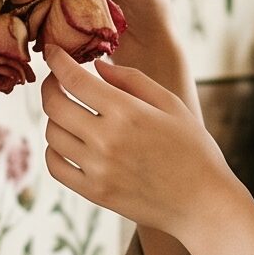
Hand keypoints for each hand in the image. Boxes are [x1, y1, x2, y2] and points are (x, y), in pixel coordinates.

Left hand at [39, 44, 238, 238]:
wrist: (203, 203)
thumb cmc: (193, 149)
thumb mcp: (172, 104)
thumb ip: (133, 80)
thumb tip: (97, 66)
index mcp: (127, 112)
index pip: (75, 79)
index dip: (57, 60)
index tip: (52, 51)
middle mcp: (106, 140)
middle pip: (54, 105)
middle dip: (50, 85)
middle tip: (57, 80)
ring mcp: (97, 169)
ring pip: (52, 134)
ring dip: (55, 117)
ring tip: (70, 112)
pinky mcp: (94, 193)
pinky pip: (55, 166)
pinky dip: (54, 150)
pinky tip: (68, 142)